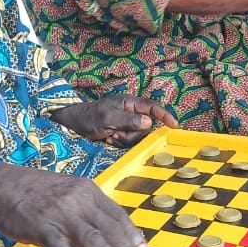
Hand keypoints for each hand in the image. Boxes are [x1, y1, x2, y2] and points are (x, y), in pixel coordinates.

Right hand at [0, 165, 151, 246]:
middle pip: (110, 229)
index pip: (118, 216)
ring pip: (91, 238)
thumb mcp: (68, 196)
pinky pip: (56, 245)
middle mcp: (78, 200)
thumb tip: (107, 242)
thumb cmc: (36, 195)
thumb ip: (88, 215)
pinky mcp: (39, 224)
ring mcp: (60, 212)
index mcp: (89, 192)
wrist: (0, 186)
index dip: (133, 237)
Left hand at [50, 95, 177, 147]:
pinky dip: (118, 143)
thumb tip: (149, 122)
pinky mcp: (122, 133)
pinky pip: (128, 143)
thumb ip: (130, 120)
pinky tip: (108, 138)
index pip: (152, 107)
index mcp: (130, 103)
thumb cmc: (90, 117)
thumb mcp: (109, 118)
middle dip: (132, 134)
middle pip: (145, 128)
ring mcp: (127, 124)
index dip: (164, 115)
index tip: (174, 125)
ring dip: (123, 139)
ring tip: (109, 135)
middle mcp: (131, 113)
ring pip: (137, 137)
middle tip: (115, 133)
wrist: (74, 125)